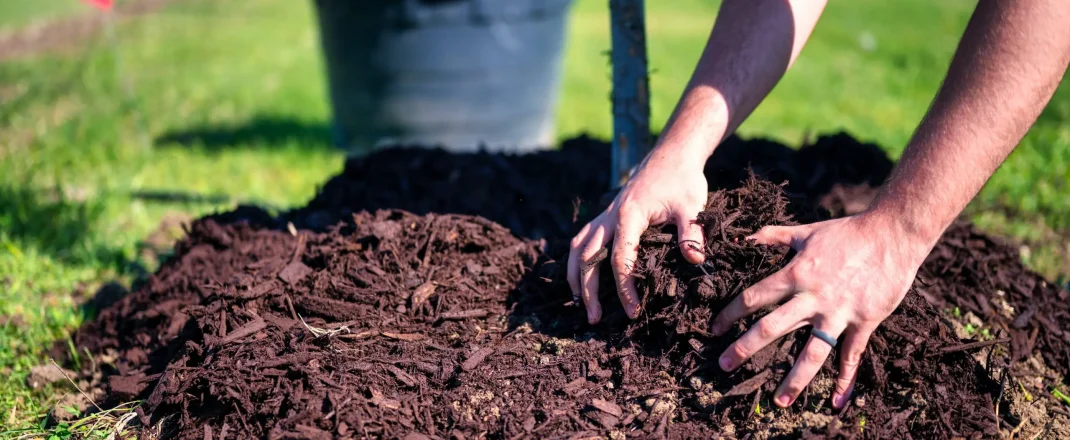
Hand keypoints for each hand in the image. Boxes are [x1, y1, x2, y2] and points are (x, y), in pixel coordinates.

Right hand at [567, 149, 708, 323]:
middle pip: (588, 257)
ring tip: (579, 303)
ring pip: (578, 248)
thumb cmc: (683, 180)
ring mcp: (605, 215)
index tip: (633, 311)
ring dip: (575, 276)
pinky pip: (583, 238)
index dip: (624, 288)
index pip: (619, 259)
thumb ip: (692, 233)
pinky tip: (581, 276)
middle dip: (588, 290)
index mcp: (628, 216)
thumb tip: (695, 260)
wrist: (672, 154)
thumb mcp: (692, 206)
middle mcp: (610, 216)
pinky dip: (577, 260)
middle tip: (594, 319)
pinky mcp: (607, 215)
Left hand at [710, 213, 931, 408]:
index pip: (754, 298)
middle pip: (771, 328)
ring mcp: (839, 313)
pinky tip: (837, 400)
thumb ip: (774, 236)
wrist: (893, 234)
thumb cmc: (848, 232)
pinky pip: (852, 355)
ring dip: (794, 379)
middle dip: (745, 348)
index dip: (731, 314)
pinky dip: (845, 379)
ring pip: (812, 352)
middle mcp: (813, 298)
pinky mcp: (864, 322)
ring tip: (780, 401)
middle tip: (724, 365)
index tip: (715, 328)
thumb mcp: (806, 231)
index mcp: (795, 274)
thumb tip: (746, 237)